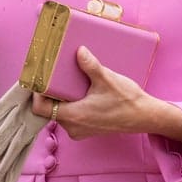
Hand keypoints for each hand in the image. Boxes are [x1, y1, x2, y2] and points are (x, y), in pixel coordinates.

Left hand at [40, 46, 181, 143]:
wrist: (144, 117)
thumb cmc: (127, 101)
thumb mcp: (107, 79)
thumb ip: (90, 66)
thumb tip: (79, 51)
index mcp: (74, 116)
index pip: (40, 108)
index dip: (36, 93)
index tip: (38, 79)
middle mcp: (72, 127)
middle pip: (48, 109)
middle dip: (49, 92)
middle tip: (52, 74)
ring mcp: (79, 130)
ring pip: (59, 113)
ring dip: (60, 98)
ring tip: (66, 81)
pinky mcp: (85, 129)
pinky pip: (70, 116)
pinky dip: (70, 104)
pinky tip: (77, 92)